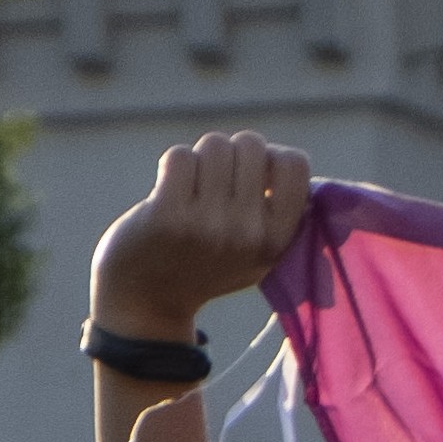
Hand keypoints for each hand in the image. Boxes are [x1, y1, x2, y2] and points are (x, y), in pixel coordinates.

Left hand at [90, 132, 316, 341]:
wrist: (148, 297)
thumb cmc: (207, 263)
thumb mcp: (258, 253)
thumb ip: (279, 213)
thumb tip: (286, 158)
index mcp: (278, 239)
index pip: (294, 163)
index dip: (272, 156)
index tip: (254, 175)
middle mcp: (249, 232)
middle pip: (251, 143)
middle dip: (232, 152)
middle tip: (217, 181)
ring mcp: (209, 224)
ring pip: (214, 145)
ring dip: (200, 158)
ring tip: (194, 187)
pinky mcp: (169, 215)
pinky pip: (180, 156)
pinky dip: (172, 166)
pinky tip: (169, 191)